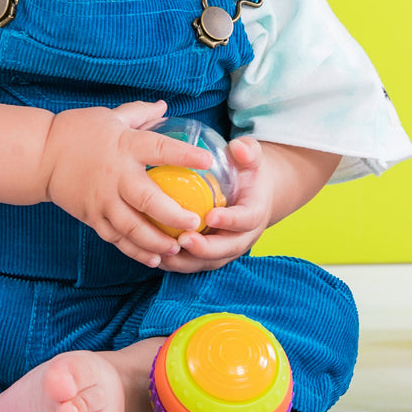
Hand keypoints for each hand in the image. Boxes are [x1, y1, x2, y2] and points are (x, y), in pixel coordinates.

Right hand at [41, 100, 216, 266]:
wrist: (41, 155)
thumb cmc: (79, 131)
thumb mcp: (112, 116)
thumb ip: (141, 113)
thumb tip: (165, 105)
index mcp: (125, 146)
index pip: (160, 149)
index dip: (184, 155)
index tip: (208, 161)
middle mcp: (116, 175)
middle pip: (148, 200)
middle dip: (173, 215)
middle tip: (195, 223)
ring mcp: (102, 199)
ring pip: (132, 227)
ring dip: (156, 240)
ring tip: (178, 247)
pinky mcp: (92, 216)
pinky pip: (116, 238)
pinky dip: (135, 250)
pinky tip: (154, 258)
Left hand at [158, 136, 269, 272]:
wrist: (251, 194)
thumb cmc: (247, 172)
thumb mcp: (251, 158)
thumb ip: (247, 151)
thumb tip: (238, 147)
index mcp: (255, 212)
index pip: (245, 220)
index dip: (230, 221)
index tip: (210, 216)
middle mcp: (244, 236)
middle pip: (226, 249)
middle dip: (205, 248)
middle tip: (183, 239)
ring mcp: (227, 249)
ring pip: (209, 261)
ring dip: (187, 261)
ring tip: (164, 252)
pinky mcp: (212, 255)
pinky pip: (196, 264)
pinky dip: (178, 263)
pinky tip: (156, 255)